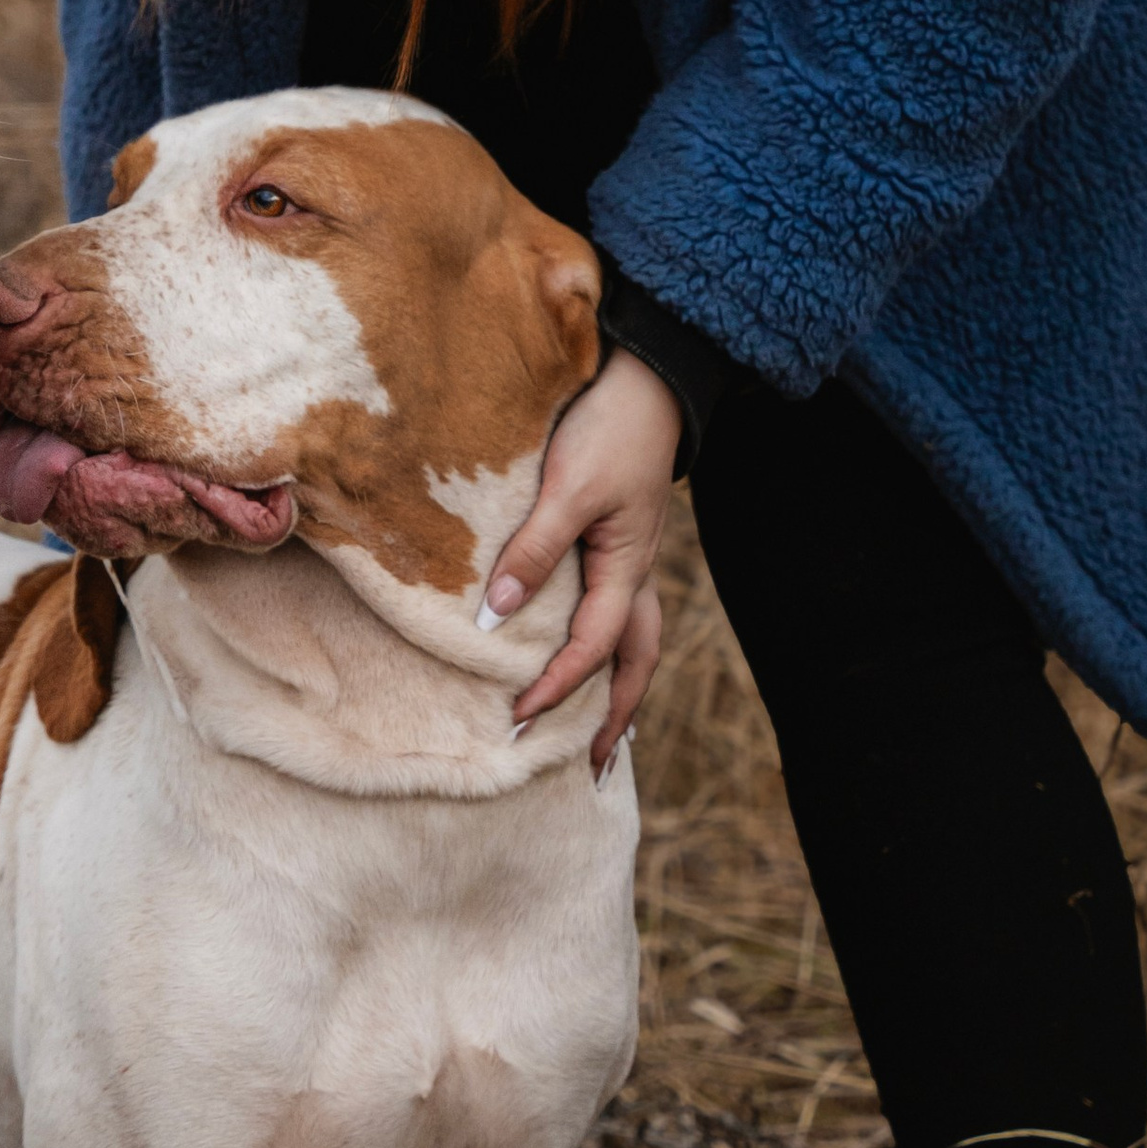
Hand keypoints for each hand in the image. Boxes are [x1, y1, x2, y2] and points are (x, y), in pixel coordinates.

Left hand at [483, 348, 679, 767]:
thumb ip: (535, 549)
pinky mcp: (620, 541)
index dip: (557, 687)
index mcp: (627, 569)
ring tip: (602, 733)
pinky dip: (610, 648)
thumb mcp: (569, 489)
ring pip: (635, 642)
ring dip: (619, 690)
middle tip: (590, 767)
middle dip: (615, 717)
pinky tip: (590, 653)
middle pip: (634, 664)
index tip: (518, 718)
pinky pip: (620, 612)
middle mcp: (636, 574)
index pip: (592, 648)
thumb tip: (497, 617)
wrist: (648, 380)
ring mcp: (632, 559)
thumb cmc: (609, 430)